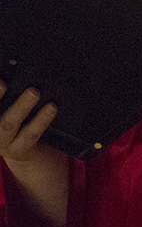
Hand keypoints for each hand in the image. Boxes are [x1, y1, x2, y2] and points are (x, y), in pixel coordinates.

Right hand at [0, 82, 67, 226]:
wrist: (36, 161)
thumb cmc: (23, 126)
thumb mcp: (13, 112)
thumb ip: (11, 97)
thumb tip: (16, 66)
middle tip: (2, 82)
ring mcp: (3, 142)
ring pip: (8, 123)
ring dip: (20, 107)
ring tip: (33, 92)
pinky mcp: (20, 149)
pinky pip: (31, 134)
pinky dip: (41, 120)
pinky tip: (52, 108)